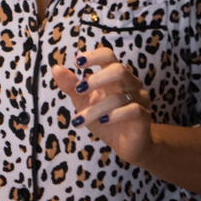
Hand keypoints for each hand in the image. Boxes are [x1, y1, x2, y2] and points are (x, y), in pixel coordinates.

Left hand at [53, 47, 152, 166]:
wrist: (124, 144)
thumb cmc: (104, 118)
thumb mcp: (83, 102)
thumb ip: (71, 86)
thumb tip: (56, 68)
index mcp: (114, 76)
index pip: (108, 56)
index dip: (94, 56)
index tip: (76, 62)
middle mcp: (129, 83)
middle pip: (119, 70)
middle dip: (97, 79)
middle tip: (79, 89)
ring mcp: (139, 98)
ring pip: (120, 96)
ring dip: (96, 109)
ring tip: (80, 120)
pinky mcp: (144, 115)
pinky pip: (133, 110)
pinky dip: (115, 115)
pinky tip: (103, 121)